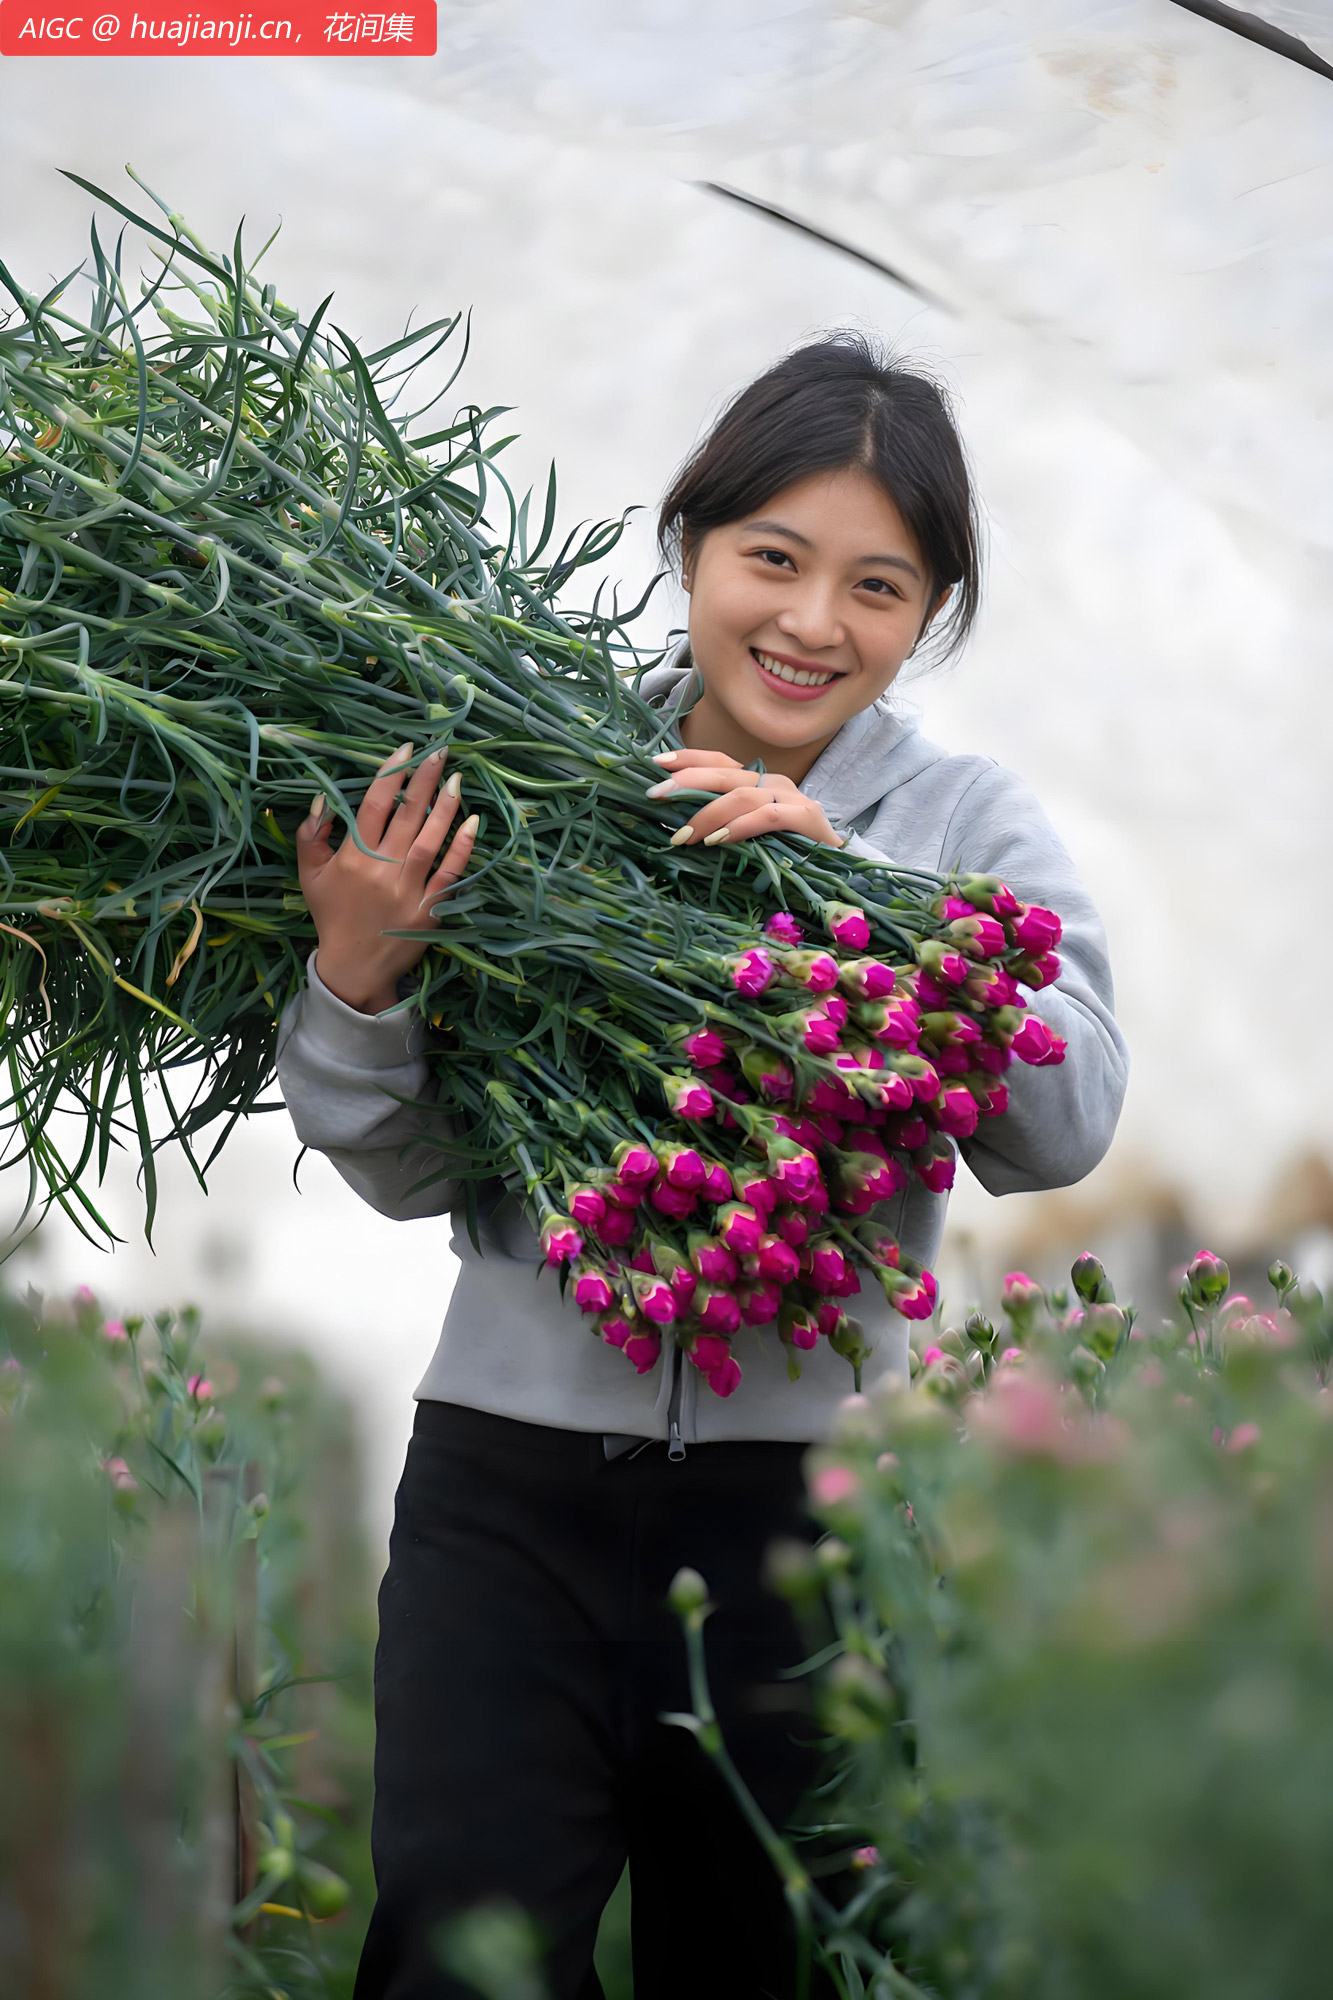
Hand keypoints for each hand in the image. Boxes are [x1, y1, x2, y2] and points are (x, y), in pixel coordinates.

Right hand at [296, 743, 477, 1013]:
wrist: (354, 967)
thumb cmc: (332, 915)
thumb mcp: (309, 875)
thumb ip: (310, 836)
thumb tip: (321, 798)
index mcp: (352, 856)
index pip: (375, 805)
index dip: (391, 774)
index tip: (406, 749)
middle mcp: (382, 868)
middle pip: (407, 815)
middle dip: (425, 779)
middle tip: (441, 750)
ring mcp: (408, 889)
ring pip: (431, 839)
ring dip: (445, 807)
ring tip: (457, 778)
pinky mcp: (430, 908)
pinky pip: (450, 873)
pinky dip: (463, 848)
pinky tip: (474, 823)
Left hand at [645, 748, 844, 849]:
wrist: (839, 868)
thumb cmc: (790, 855)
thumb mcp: (750, 837)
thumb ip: (724, 826)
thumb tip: (680, 830)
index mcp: (758, 784)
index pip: (720, 761)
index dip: (690, 758)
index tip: (658, 761)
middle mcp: (773, 783)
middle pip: (725, 772)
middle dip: (686, 781)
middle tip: (656, 794)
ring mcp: (792, 798)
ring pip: (741, 794)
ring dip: (707, 814)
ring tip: (683, 835)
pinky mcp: (806, 818)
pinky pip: (767, 816)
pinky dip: (739, 826)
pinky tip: (717, 840)